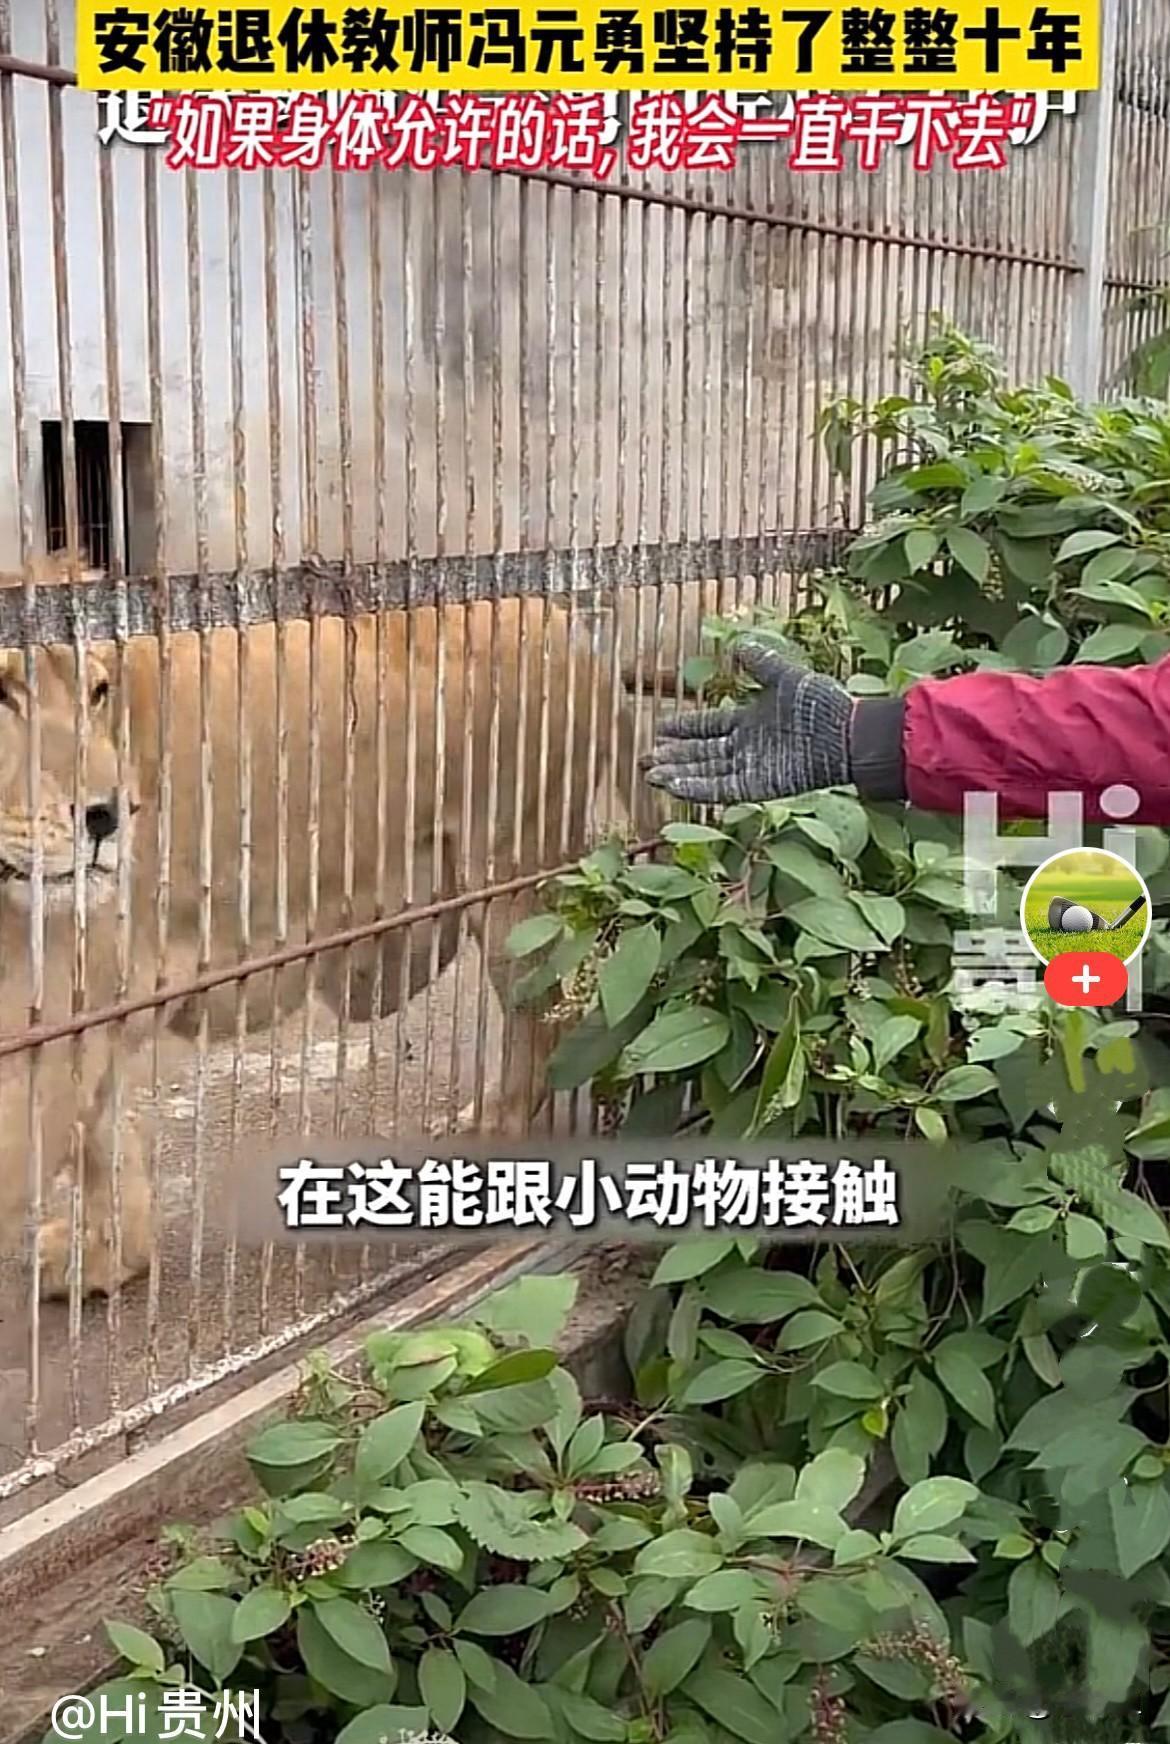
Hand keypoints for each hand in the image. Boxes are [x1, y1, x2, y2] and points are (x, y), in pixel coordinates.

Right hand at [641, 640, 854, 804]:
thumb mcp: (784, 675)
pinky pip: (722, 788)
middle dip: (674, 756)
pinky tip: (674, 787)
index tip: (659, 727)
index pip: (708, 726)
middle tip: (646, 758)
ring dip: (679, 774)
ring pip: (706, 772)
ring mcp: (752, 768)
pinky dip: (698, 788)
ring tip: (651, 774)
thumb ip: (759, 663)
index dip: (684, 728)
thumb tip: (737, 645)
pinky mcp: (759, 786)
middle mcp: (747, 747)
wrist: (846, 732)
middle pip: (701, 753)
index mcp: (750, 722)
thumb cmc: (822, 703)